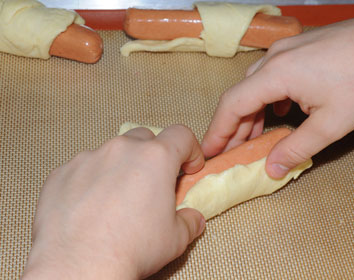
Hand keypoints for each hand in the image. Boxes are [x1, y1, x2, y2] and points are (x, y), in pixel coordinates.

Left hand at [22, 125, 205, 279]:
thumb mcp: (175, 238)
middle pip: (144, 138)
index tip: (188, 167)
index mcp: (155, 159)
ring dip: (120, 168)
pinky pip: (83, 169)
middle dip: (153, 156)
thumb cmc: (131, 249)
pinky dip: (92, 181)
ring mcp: (88, 158)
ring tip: (118, 199)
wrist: (79, 266)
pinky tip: (91, 207)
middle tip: (153, 183)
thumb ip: (189, 221)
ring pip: (112, 153)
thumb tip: (192, 219)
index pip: (181, 135)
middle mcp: (121, 150)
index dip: (190, 151)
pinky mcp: (63, 173)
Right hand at [202, 6, 353, 177]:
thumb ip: (296, 149)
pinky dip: (270, 95)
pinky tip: (283, 109)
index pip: (232, 104)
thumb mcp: (330, 125)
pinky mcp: (302, 44)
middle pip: (242, 93)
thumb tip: (271, 169)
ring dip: (253, 110)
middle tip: (233, 150)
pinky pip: (274, 72)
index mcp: (276, 74)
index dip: (217, 130)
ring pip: (257, 82)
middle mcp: (275, 57)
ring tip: (256, 135)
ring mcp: (289, 47)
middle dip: (235, 124)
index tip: (210, 150)